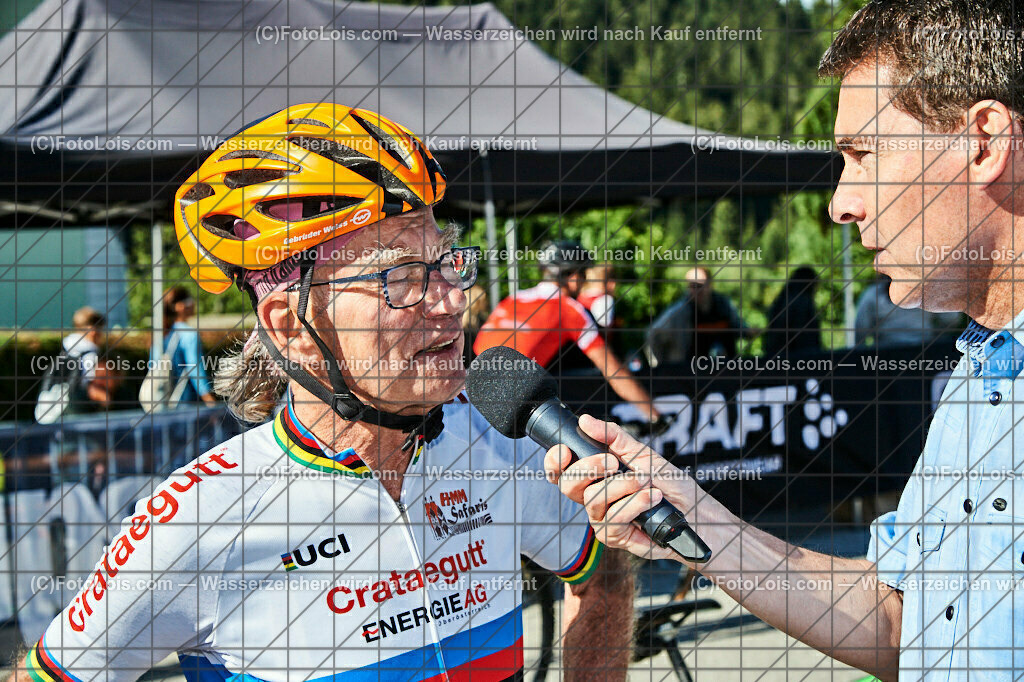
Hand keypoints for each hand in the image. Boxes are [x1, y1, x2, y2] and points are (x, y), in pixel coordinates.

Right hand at [543, 414, 703, 561]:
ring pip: (593, 499)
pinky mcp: (612, 535)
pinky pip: (612, 518)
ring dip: (623, 486)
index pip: (561, 470)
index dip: (554, 461)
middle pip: (568, 484)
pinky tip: (651, 499)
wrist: (693, 511)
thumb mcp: (642, 453)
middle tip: (613, 462)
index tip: (565, 450)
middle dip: (589, 468)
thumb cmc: (668, 483)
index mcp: (595, 475)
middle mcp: (592, 496)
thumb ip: (613, 436)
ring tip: (647, 482)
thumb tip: (585, 421)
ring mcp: (600, 517)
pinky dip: (634, 504)